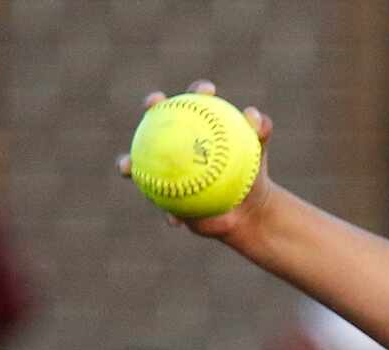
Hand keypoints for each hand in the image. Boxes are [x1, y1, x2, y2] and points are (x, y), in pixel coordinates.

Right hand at [117, 82, 275, 246]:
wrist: (249, 211)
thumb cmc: (253, 176)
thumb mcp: (259, 154)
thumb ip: (260, 131)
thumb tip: (253, 115)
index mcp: (197, 126)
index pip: (196, 103)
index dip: (197, 92)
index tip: (207, 92)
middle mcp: (176, 142)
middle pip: (156, 121)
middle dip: (150, 108)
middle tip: (153, 105)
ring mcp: (167, 170)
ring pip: (140, 165)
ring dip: (129, 164)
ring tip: (127, 167)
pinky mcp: (166, 197)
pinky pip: (163, 206)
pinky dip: (169, 213)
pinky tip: (174, 219)